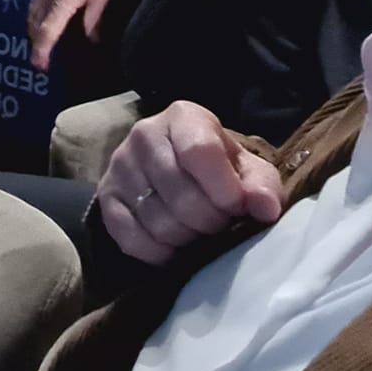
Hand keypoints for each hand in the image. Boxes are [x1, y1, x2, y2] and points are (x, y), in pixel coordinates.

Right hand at [27, 0, 114, 68]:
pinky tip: (41, 28)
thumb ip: (94, 18)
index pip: (48, 30)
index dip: (43, 50)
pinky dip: (35, 22)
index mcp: (63, 0)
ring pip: (32, 18)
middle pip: (35, 27)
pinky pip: (34, 8)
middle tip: (41, 65)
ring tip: (40, 49)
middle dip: (36, 47)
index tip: (40, 67)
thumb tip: (90, 39)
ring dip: (34, 35)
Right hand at [94, 101, 285, 265]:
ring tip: (198, 232)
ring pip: (158, 221)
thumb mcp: (247, 169)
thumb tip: (265, 209)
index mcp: (184, 118)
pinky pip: (132, 239)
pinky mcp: (106, 198)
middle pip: (181, 194)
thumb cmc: (218, 169)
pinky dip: (159, 253)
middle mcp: (145, 134)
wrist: (174, 170)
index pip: (200, 152)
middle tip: (219, 223)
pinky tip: (174, 245)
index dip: (224, 189)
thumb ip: (262, 186)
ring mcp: (120, 166)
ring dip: (187, 239)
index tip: (237, 208)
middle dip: (209, 221)